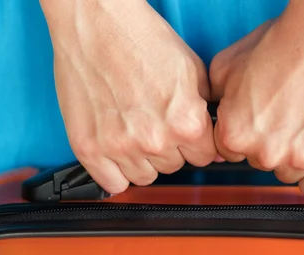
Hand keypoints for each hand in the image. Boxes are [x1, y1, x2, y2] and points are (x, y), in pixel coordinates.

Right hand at [40, 0, 216, 193]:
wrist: (97, 22)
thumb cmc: (141, 38)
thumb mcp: (193, 71)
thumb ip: (205, 111)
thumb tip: (213, 142)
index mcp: (186, 122)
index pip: (204, 158)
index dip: (195, 144)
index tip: (185, 135)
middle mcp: (155, 139)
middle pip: (174, 167)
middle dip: (169, 149)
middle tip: (154, 123)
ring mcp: (120, 146)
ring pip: (145, 177)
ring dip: (143, 160)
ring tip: (134, 130)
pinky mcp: (90, 148)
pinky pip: (112, 183)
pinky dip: (116, 172)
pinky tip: (117, 149)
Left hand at [209, 0, 303, 196]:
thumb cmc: (281, 43)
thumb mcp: (226, 66)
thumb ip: (214, 100)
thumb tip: (213, 113)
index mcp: (234, 134)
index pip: (230, 152)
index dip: (245, 132)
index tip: (259, 121)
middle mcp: (264, 152)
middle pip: (260, 163)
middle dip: (269, 142)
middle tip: (285, 112)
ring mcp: (299, 159)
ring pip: (288, 173)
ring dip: (294, 155)